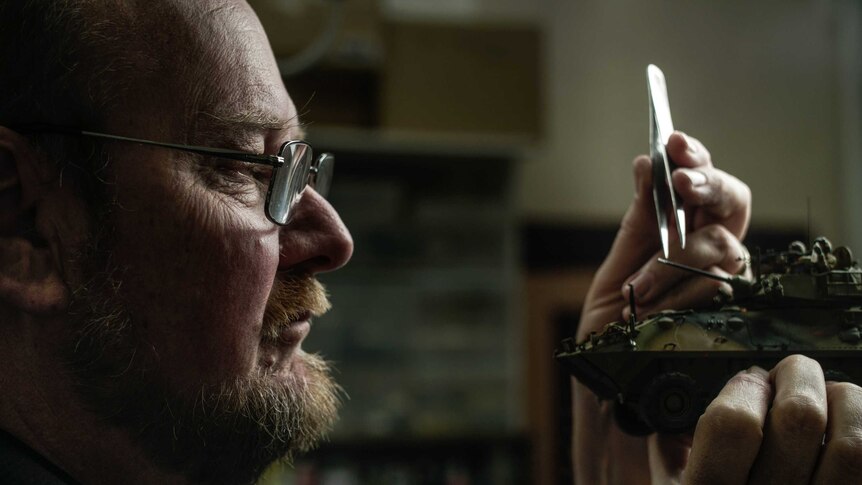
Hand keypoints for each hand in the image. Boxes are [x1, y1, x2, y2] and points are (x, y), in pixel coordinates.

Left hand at [572, 132, 752, 483]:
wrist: (609, 399)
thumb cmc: (613, 338)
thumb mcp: (616, 277)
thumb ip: (637, 225)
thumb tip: (647, 163)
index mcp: (686, 239)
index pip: (708, 187)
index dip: (697, 160)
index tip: (674, 141)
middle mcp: (717, 259)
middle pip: (732, 205)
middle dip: (704, 187)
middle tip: (679, 186)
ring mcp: (729, 291)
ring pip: (723, 249)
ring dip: (671, 262)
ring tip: (637, 290)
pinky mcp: (736, 324)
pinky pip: (720, 295)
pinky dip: (680, 297)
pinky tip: (653, 310)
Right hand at [677, 355, 861, 483]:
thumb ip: (671, 446)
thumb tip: (681, 398)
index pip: (733, 423)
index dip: (745, 386)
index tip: (750, 381)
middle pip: (801, 419)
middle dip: (799, 375)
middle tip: (791, 377)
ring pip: (854, 444)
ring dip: (844, 404)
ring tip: (828, 403)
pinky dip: (860, 428)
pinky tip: (844, 432)